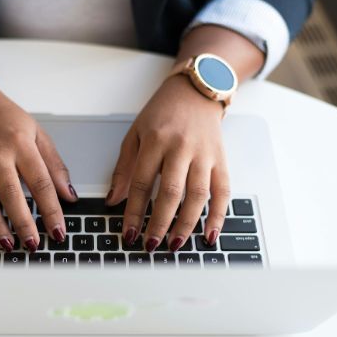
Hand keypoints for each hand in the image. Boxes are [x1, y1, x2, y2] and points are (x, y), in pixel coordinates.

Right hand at [0, 79, 76, 252]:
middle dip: (23, 223)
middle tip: (33, 244)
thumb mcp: (37, 133)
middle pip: (10, 193)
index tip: (58, 231)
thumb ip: (54, 165)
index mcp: (21, 144)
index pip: (41, 182)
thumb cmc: (5, 118)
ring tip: (9, 245)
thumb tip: (69, 195)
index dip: (51, 210)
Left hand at [106, 75, 230, 251]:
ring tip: (174, 244)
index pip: (141, 182)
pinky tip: (209, 235)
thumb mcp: (135, 134)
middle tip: (150, 245)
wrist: (196, 91)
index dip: (133, 211)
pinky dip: (218, 216)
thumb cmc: (163, 113)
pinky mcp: (222, 160)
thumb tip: (113, 201)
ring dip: (186, 224)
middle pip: (171, 192)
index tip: (128, 233)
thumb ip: (124, 168)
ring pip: (197, 195)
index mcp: (156, 140)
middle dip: (159, 223)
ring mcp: (205, 154)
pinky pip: (223, 191)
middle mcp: (181, 147)